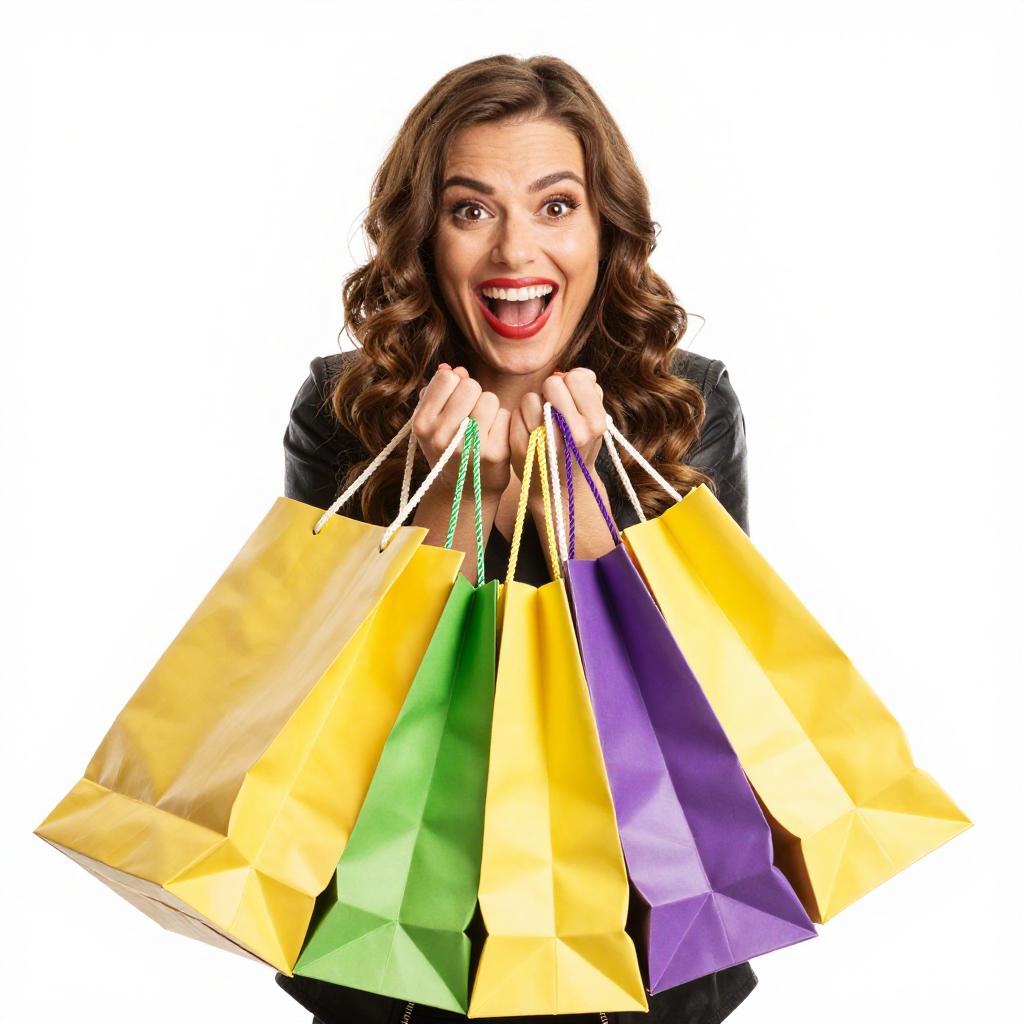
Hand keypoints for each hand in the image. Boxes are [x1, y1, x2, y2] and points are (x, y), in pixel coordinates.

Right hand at [414, 363, 511, 497]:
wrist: (462, 492)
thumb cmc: (448, 448)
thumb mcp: (433, 421)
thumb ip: (438, 391)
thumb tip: (454, 369)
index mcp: (422, 423)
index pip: (447, 378)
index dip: (455, 386)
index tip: (455, 403)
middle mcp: (442, 436)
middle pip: (470, 386)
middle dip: (474, 396)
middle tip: (470, 418)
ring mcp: (469, 446)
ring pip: (490, 399)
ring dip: (490, 409)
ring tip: (482, 429)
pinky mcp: (494, 454)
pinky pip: (505, 415)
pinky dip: (502, 424)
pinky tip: (494, 440)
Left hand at [509, 367, 606, 487]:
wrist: (561, 489)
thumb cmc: (578, 448)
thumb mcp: (594, 422)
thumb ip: (591, 392)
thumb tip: (578, 373)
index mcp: (595, 423)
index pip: (575, 378)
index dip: (569, 383)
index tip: (568, 399)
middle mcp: (574, 434)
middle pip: (552, 383)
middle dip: (550, 391)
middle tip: (552, 409)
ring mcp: (546, 442)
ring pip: (530, 398)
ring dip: (533, 405)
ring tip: (541, 423)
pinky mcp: (522, 448)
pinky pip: (514, 414)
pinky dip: (519, 419)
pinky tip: (529, 433)